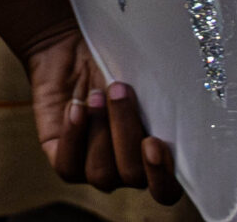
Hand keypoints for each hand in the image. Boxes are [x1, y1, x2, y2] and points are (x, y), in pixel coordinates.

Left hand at [27, 28, 182, 202]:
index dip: (162, 176)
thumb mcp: (144, 83)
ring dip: (99, 132)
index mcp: (154, 159)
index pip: (166, 191)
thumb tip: (174, 114)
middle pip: (131, 177)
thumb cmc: (117, 64)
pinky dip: (73, 136)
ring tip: (95, 95)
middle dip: (125, 132)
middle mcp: (126, 170)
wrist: (71, 46)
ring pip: (100, 175)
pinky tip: (76, 106)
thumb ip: (161, 107)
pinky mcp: (62, 157)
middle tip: (118, 91)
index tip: (154, 142)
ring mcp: (93, 167)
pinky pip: (68, 166)